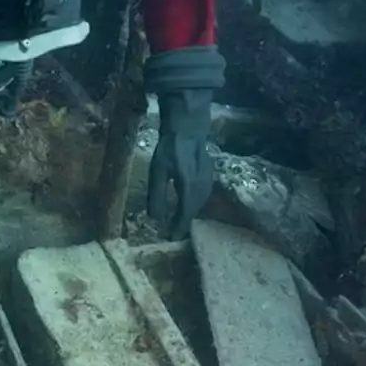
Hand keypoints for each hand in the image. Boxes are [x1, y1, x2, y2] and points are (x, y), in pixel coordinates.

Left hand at [146, 89, 214, 238]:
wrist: (188, 128)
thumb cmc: (170, 148)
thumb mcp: (158, 171)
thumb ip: (157, 195)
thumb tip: (155, 218)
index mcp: (189, 186)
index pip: (185, 213)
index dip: (179, 227)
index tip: (171, 237)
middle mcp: (203, 186)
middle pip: (194, 210)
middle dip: (184, 223)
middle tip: (173, 233)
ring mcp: (209, 180)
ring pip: (200, 204)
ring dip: (190, 214)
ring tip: (179, 222)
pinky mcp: (210, 176)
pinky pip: (203, 196)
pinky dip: (195, 204)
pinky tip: (187, 205)